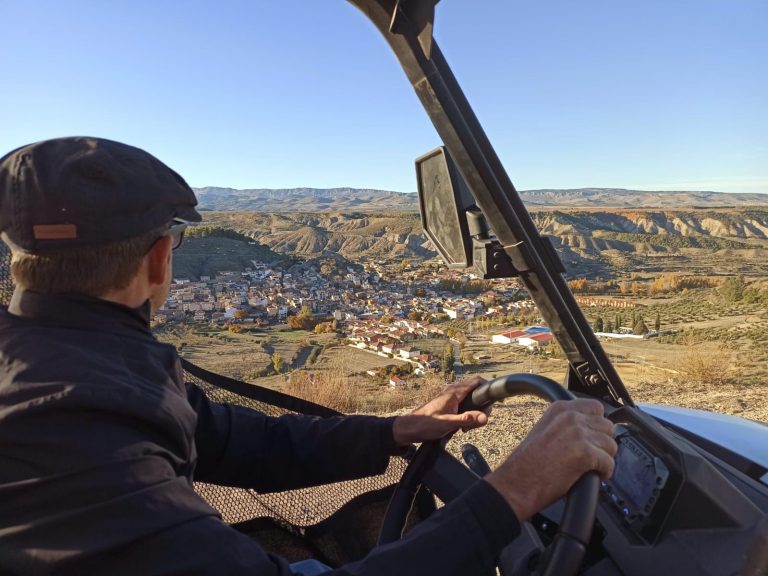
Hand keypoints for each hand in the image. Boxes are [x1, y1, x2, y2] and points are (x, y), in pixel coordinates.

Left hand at [392, 376, 489, 445]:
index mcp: (454, 392)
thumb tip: (485, 417)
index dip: (487, 388)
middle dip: (482, 407)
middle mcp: (453, 392)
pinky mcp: (449, 405)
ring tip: (466, 427)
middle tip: (477, 421)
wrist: (410, 429)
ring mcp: (451, 398)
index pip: (476, 381)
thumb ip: (466, 420)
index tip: (492, 403)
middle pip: (477, 392)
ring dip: (474, 413)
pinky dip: (467, 415)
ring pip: (471, 401)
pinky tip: (461, 427)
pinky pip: (464, 406)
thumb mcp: (448, 424)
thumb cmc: (425, 425)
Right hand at [485, 399, 616, 521]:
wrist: (516, 483)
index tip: (594, 437)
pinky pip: (609, 463)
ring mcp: (578, 433)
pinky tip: (594, 476)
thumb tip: (590, 429)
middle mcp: (570, 416)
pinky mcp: (585, 453)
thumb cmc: (527, 463)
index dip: (597, 425)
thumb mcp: (544, 430)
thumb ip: (565, 424)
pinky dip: (605, 473)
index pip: (596, 407)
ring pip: (611, 445)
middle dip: (602, 443)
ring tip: (592, 468)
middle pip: (607, 426)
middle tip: (593, 456)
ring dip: (604, 458)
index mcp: (560, 409)